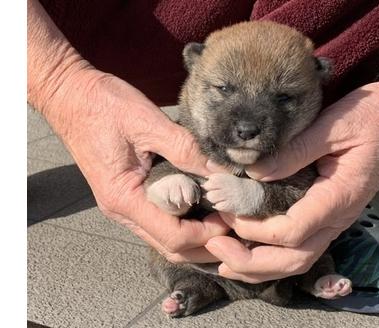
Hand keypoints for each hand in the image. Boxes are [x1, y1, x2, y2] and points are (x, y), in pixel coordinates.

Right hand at [28, 0, 227, 262]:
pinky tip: (203, 205)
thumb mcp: (148, 123)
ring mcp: (123, 205)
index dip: (209, 234)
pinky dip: (184, 221)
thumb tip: (221, 169)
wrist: (70, 95)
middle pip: (170, 247)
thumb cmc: (103, 105)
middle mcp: (122, 210)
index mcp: (124, 198)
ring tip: (224, 215)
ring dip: (196, 235)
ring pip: (165, 238)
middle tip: (235, 223)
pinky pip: (159, 220)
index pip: (174, 237)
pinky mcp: (128, 195)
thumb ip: (185, 149)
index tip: (233, 216)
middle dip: (206, 243)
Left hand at [204, 74, 378, 282]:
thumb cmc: (375, 115)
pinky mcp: (329, 211)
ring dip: (259, 265)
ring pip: (298, 259)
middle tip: (215, 248)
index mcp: (341, 197)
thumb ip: (294, 151)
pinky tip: (248, 245)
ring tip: (224, 258)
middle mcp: (339, 216)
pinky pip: (301, 243)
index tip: (227, 211)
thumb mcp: (333, 126)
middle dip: (251, 262)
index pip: (292, 231)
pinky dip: (272, 251)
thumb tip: (254, 172)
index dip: (255, 229)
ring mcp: (336, 217)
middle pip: (293, 260)